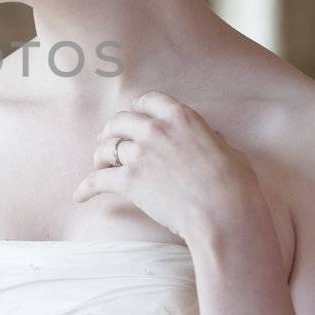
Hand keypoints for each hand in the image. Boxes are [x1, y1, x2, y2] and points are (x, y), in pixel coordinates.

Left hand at [72, 90, 272, 253]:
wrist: (224, 213)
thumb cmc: (235, 186)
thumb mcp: (229, 151)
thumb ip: (212, 140)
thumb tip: (212, 138)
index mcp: (181, 117)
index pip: (148, 101)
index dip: (136, 109)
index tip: (132, 116)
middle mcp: (156, 129)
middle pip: (120, 121)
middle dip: (111, 131)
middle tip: (107, 141)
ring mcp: (140, 153)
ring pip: (106, 148)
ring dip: (100, 157)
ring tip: (99, 166)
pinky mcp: (129, 180)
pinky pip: (97, 180)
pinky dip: (86, 188)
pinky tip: (79, 196)